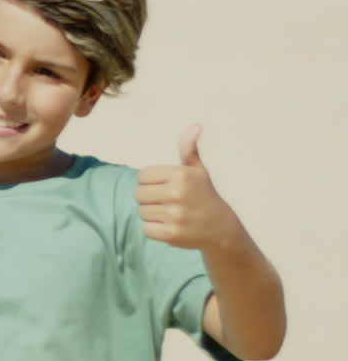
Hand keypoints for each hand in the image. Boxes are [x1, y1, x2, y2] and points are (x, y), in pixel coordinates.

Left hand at [135, 125, 241, 250]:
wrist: (221, 229)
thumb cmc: (204, 195)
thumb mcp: (198, 171)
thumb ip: (189, 149)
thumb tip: (194, 126)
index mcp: (181, 175)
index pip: (142, 176)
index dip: (150, 182)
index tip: (164, 186)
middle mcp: (177, 194)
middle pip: (138, 194)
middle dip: (149, 198)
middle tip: (167, 202)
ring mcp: (174, 215)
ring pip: (141, 212)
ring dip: (152, 214)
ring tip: (170, 213)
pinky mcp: (170, 234)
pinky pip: (146, 229)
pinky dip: (154, 229)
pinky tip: (169, 226)